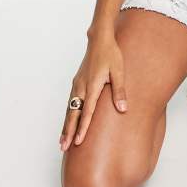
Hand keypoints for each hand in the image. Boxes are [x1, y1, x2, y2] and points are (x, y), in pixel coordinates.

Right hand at [59, 32, 127, 151]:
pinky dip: (68, 115)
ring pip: (70, 109)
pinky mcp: (77, 82)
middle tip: (64, 148)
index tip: (78, 142)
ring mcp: (77, 84)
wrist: (99, 39)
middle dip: (68, 131)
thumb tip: (123, 109)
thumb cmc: (111, 54)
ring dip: (66, 125)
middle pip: (73, 113)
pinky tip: (68, 123)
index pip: (87, 112)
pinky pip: (71, 102)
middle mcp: (81, 87)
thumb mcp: (119, 71)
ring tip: (63, 141)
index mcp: (92, 85)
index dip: (83, 128)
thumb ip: (119, 91)